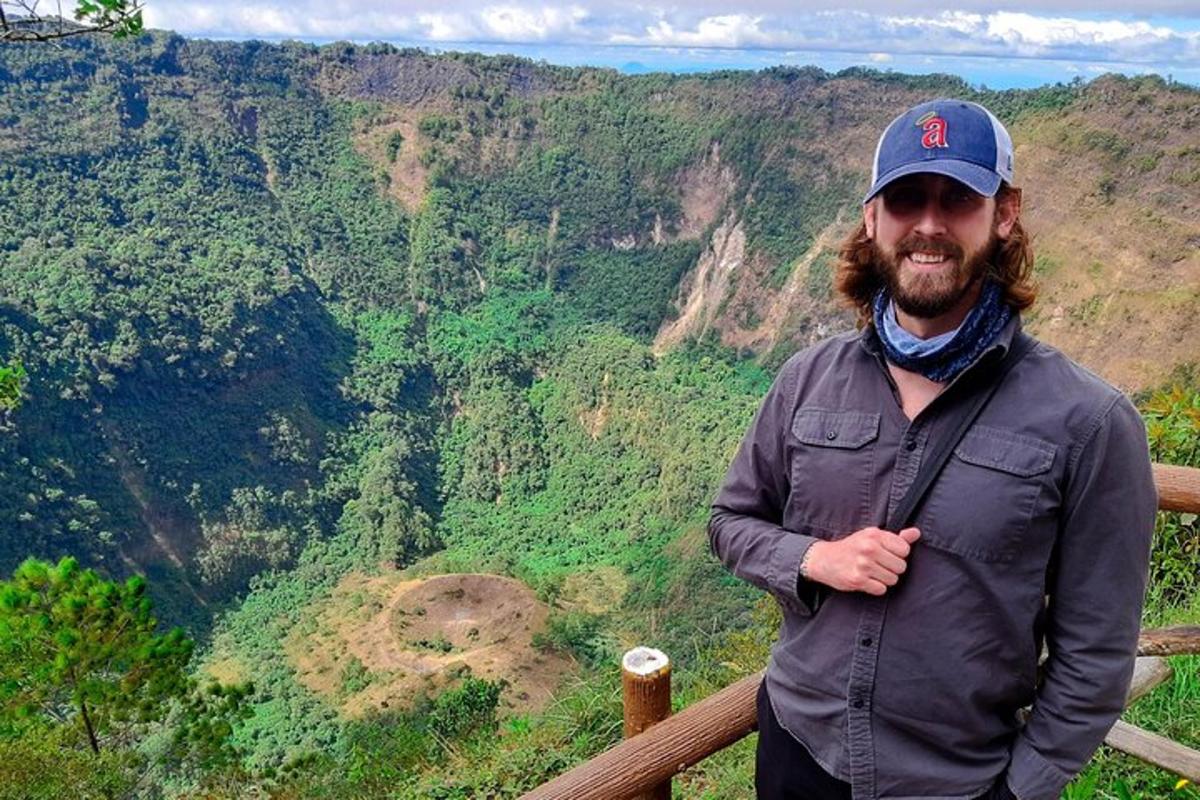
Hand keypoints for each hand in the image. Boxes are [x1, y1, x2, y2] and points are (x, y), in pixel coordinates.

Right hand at [804, 526, 919, 595]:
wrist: (824, 559)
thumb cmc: (851, 547)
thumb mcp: (871, 536)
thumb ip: (896, 537)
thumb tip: (916, 533)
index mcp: (874, 535)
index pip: (904, 549)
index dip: (898, 554)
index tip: (887, 554)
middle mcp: (869, 548)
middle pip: (901, 566)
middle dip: (892, 568)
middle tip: (879, 565)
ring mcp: (863, 565)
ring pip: (892, 579)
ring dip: (884, 579)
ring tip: (872, 572)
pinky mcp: (857, 580)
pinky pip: (881, 589)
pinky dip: (875, 587)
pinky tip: (866, 580)